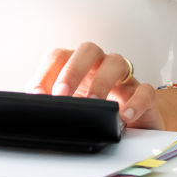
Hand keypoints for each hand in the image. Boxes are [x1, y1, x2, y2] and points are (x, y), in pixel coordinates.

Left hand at [30, 42, 161, 129]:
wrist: (129, 126)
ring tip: (94, 103)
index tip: (38, 94)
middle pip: (88, 50)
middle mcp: (99, 65)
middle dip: (72, 70)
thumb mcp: (68, 105)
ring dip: (102, 82)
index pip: (59, 56)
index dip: (46, 73)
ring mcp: (123, 78)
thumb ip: (49, 100)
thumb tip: (32, 105)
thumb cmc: (93, 110)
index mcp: (77, 64)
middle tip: (62, 94)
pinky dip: (136, 101)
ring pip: (117, 62)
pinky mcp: (143, 94)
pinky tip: (124, 115)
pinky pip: (144, 90)